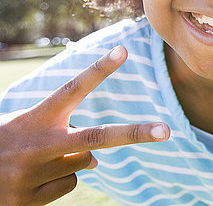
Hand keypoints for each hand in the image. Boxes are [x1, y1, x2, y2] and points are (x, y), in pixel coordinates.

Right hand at [0, 46, 169, 205]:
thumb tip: (96, 160)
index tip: (123, 51)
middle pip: (98, 138)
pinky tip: (34, 177)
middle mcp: (39, 145)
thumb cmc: (2, 143)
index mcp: (35, 118)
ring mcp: (35, 174)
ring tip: (38, 158)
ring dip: (71, 159)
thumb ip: (61, 133)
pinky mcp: (30, 199)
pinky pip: (69, 184)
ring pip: (84, 163)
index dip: (99, 70)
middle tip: (166, 130)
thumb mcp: (25, 126)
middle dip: (135, 133)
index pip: (72, 89)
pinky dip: (59, 180)